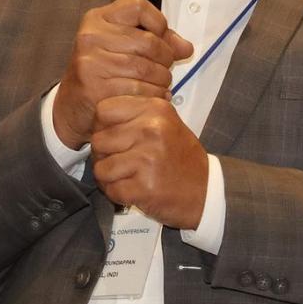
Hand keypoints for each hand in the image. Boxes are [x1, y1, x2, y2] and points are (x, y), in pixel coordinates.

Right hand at [53, 0, 192, 149]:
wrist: (72, 105)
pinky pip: (138, 90)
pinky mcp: (94, 88)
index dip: (158, 22)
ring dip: (161, 81)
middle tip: (164, 70)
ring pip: (146, 69)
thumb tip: (186, 47)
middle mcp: (91, 36)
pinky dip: (152, 96)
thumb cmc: (102, 71)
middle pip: (148, 41)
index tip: (159, 37)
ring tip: (159, 85)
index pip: (138, 7)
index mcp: (98, 19)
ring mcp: (90, 62)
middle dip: (165, 59)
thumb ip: (157, 41)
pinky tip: (151, 97)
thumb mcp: (124, 46)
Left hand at [90, 95, 208, 229]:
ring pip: (100, 167)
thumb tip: (96, 119)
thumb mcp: (164, 122)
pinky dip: (117, 194)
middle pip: (98, 140)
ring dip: (109, 177)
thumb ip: (134, 115)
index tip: (114, 138)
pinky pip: (111, 189)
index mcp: (155, 109)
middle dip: (104, 155)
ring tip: (127, 177)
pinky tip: (132, 191)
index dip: (102, 126)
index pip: (104, 110)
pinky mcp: (144, 187)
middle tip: (121, 162)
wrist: (206, 191)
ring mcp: (147, 159)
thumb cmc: (180, 156)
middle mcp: (151, 130)